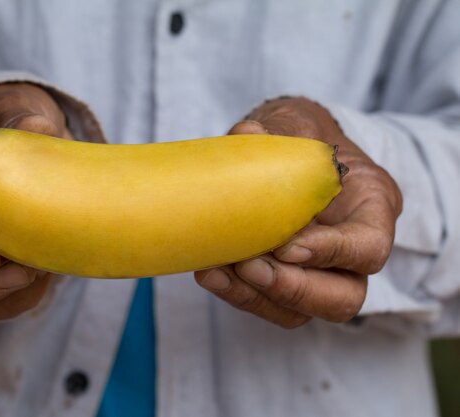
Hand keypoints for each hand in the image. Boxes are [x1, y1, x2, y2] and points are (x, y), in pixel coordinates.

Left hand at [195, 97, 402, 327]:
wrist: (285, 151)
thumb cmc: (299, 136)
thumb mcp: (295, 123)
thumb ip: (277, 130)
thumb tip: (246, 135)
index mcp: (371, 207)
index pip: (369, 248)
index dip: (332, 253)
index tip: (286, 246)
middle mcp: (351, 251)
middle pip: (343, 298)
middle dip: (293, 289)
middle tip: (250, 267)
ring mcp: (318, 273)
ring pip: (301, 311)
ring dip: (256, 297)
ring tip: (217, 272)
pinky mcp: (283, 281)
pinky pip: (267, 303)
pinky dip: (237, 293)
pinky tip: (209, 272)